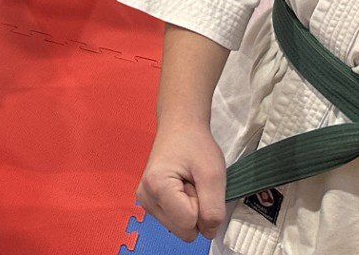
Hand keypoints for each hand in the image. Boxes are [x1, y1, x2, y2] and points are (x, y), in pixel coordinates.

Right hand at [137, 119, 229, 241]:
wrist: (180, 127)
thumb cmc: (195, 144)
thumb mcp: (213, 173)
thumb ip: (213, 208)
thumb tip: (208, 233)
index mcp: (156, 186)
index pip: (189, 223)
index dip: (202, 206)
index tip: (197, 182)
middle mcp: (145, 198)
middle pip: (183, 230)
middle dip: (196, 210)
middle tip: (194, 183)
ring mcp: (145, 202)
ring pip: (180, 228)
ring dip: (191, 209)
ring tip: (188, 183)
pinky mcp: (149, 203)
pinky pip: (176, 222)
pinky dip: (184, 209)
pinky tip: (181, 188)